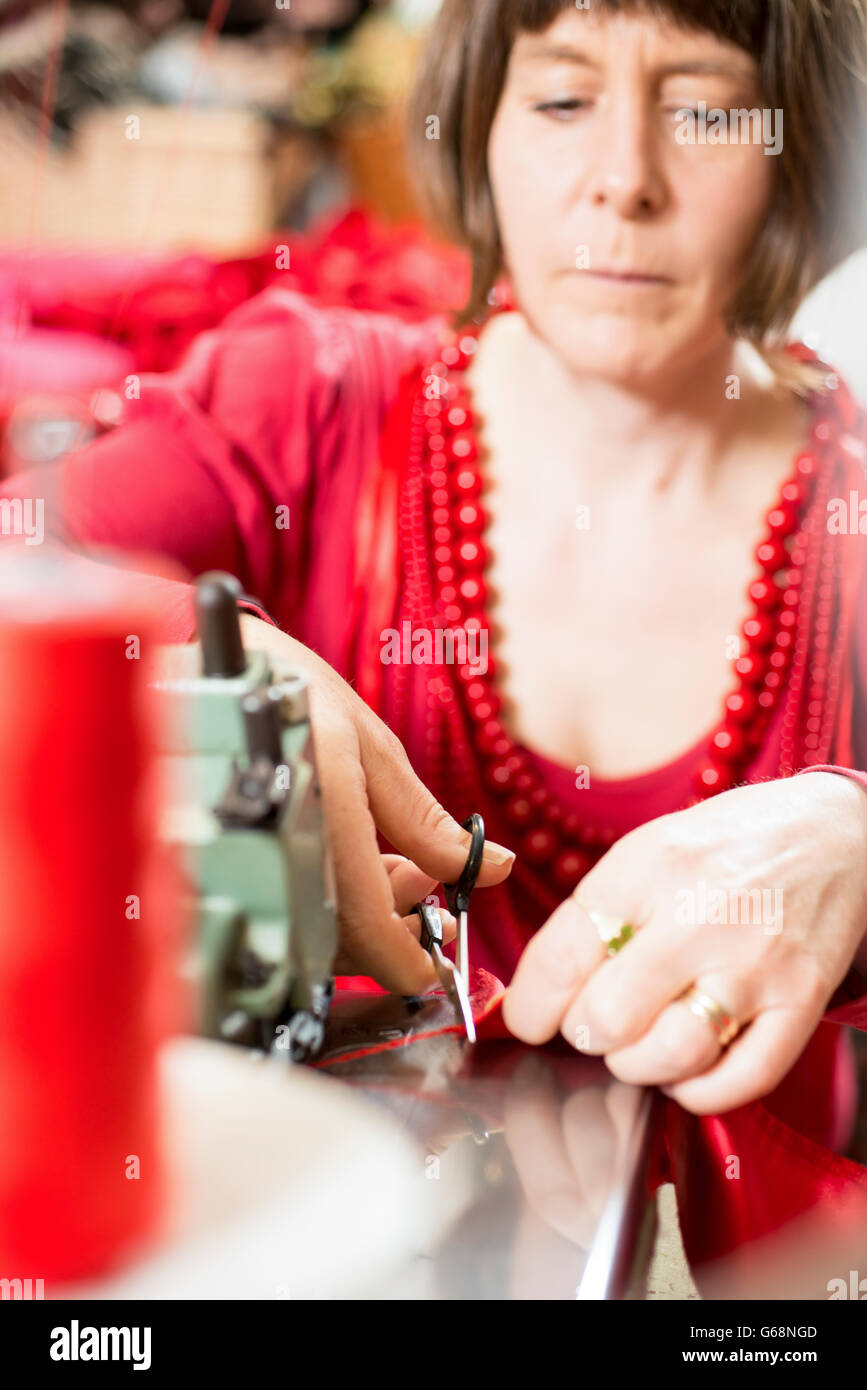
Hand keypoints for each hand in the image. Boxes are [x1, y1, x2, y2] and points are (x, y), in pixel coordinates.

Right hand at [239, 617, 514, 992]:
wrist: (211, 662)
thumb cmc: (294, 694)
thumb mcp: (372, 749)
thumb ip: (427, 822)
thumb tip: (493, 868)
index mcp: (316, 804)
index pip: (362, 919)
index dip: (402, 960)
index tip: (430, 971)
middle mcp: (267, 838)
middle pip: (332, 938)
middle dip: (386, 927)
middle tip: (420, 883)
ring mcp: (230, 854)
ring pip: (300, 935)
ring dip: (353, 920)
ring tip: (385, 865)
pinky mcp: (211, 861)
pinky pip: (270, 913)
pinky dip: (315, 906)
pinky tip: (336, 869)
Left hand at [503, 773, 866, 1112]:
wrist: (834, 832)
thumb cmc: (727, 846)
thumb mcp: (647, 852)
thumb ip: (596, 915)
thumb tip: (542, 994)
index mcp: (648, 869)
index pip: (561, 956)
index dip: (531, 1006)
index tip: (531, 1021)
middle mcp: (700, 915)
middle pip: (607, 1017)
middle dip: (587, 1032)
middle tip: (599, 1021)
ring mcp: (754, 963)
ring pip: (668, 1056)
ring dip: (639, 1064)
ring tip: (642, 1041)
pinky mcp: (800, 1001)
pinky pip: (739, 1080)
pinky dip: (699, 1090)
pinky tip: (688, 1067)